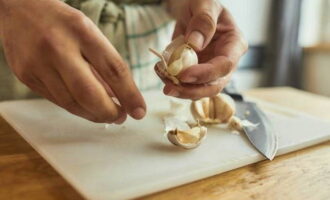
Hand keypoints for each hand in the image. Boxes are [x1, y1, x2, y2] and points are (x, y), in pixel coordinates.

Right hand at [0, 0, 145, 122]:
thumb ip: (104, 64)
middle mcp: (58, 47)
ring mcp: (38, 64)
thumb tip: (119, 97)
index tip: (139, 111)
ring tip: (106, 114)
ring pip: (71, 103)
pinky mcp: (26, 77)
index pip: (113, 69)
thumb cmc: (63, 22)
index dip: (129, 94)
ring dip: (93, 115)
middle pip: (89, 94)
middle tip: (121, 117)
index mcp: (82, 31)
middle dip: (109, 112)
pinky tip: (86, 107)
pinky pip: (57, 101)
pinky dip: (76, 108)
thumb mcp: (90, 32)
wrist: (19, 11)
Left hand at [158, 0, 247, 99]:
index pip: (224, 65)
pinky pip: (187, 84)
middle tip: (168, 89)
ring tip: (162, 77)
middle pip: (214, 85)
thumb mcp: (203, 4)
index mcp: (235, 44)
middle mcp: (226, 61)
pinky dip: (172, 82)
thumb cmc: (201, 3)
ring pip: (200, 90)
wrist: (190, 10)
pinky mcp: (197, 73)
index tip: (183, 75)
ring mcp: (212, 70)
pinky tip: (161, 71)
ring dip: (180, 90)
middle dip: (191, 91)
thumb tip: (195, 45)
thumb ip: (203, 21)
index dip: (205, 74)